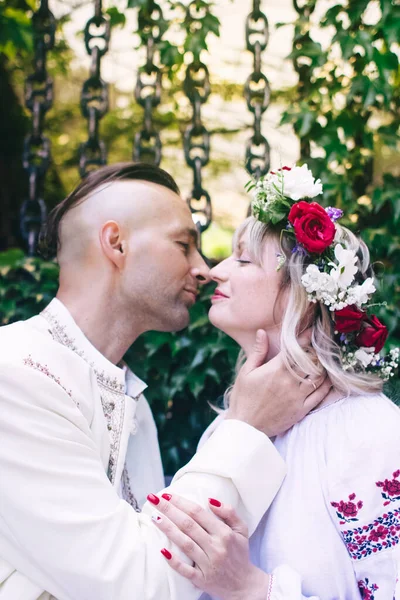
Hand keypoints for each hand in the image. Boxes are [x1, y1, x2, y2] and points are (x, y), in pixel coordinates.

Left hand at [148, 493, 269, 599]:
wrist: (245, 586)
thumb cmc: (239, 553)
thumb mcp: (241, 529)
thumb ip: (229, 512)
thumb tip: (210, 500)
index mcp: (224, 533)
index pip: (198, 513)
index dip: (181, 502)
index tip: (167, 494)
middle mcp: (216, 547)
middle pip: (188, 525)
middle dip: (169, 510)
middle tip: (154, 499)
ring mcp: (208, 564)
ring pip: (185, 544)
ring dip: (168, 529)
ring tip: (154, 517)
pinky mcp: (202, 580)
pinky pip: (185, 570)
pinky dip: (174, 561)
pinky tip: (162, 551)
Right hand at [227, 329, 331, 436]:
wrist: (246, 427)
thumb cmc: (243, 397)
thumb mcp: (246, 372)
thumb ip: (258, 351)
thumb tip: (262, 332)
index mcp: (275, 370)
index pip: (297, 349)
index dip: (305, 338)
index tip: (311, 331)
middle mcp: (289, 381)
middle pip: (311, 361)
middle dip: (315, 351)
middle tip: (318, 345)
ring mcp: (298, 396)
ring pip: (319, 376)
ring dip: (322, 367)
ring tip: (321, 361)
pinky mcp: (302, 410)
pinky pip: (320, 395)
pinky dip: (325, 384)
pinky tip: (325, 379)